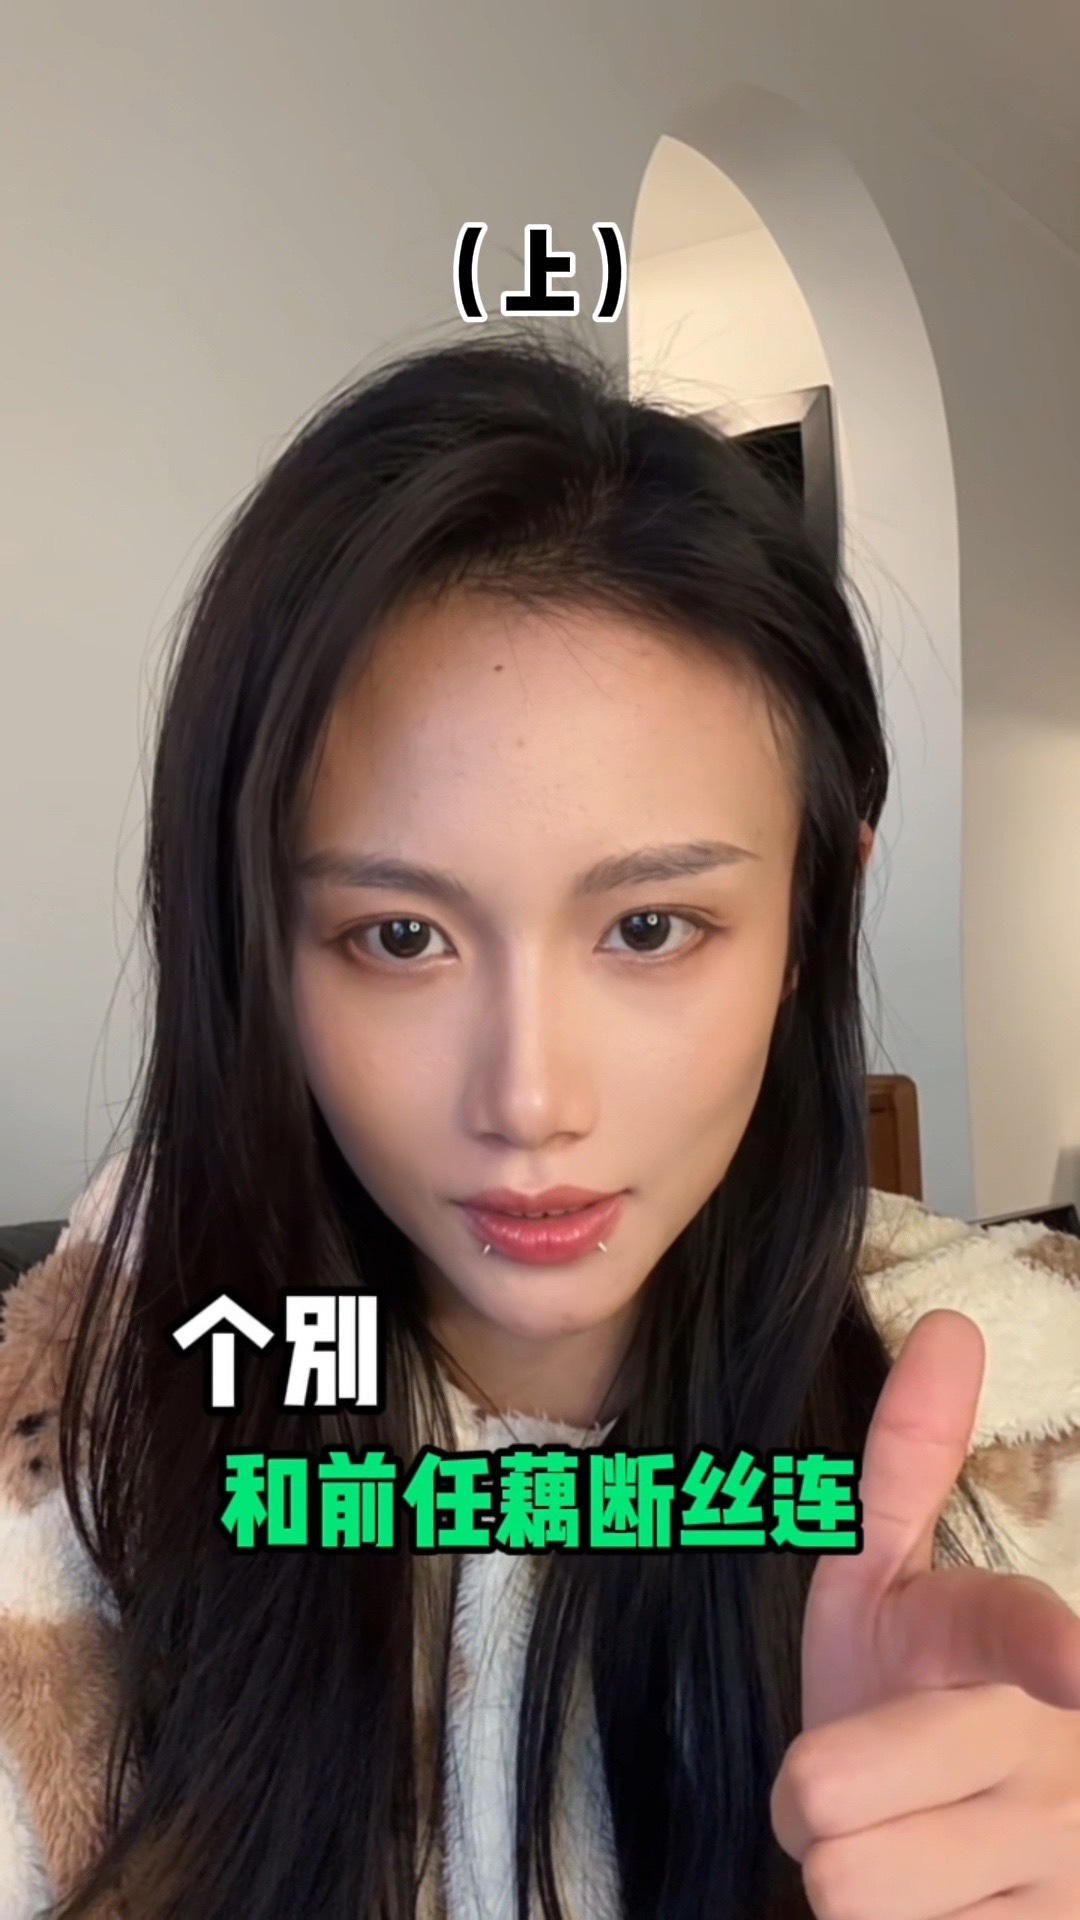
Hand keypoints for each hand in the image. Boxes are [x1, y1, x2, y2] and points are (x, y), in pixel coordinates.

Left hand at [770, 1309, 1079, 1915]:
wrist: (958, 1847)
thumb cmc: (906, 1693)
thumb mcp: (893, 1582)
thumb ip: (910, 1463)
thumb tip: (948, 1322)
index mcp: (1019, 1650)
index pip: (1022, 1639)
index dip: (1044, 1655)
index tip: (1069, 1669)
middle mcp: (1058, 1754)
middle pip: (829, 1796)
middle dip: (809, 1798)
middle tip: (857, 1786)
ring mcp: (1064, 1866)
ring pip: (848, 1889)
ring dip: (846, 1879)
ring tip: (902, 1849)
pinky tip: (940, 1907)